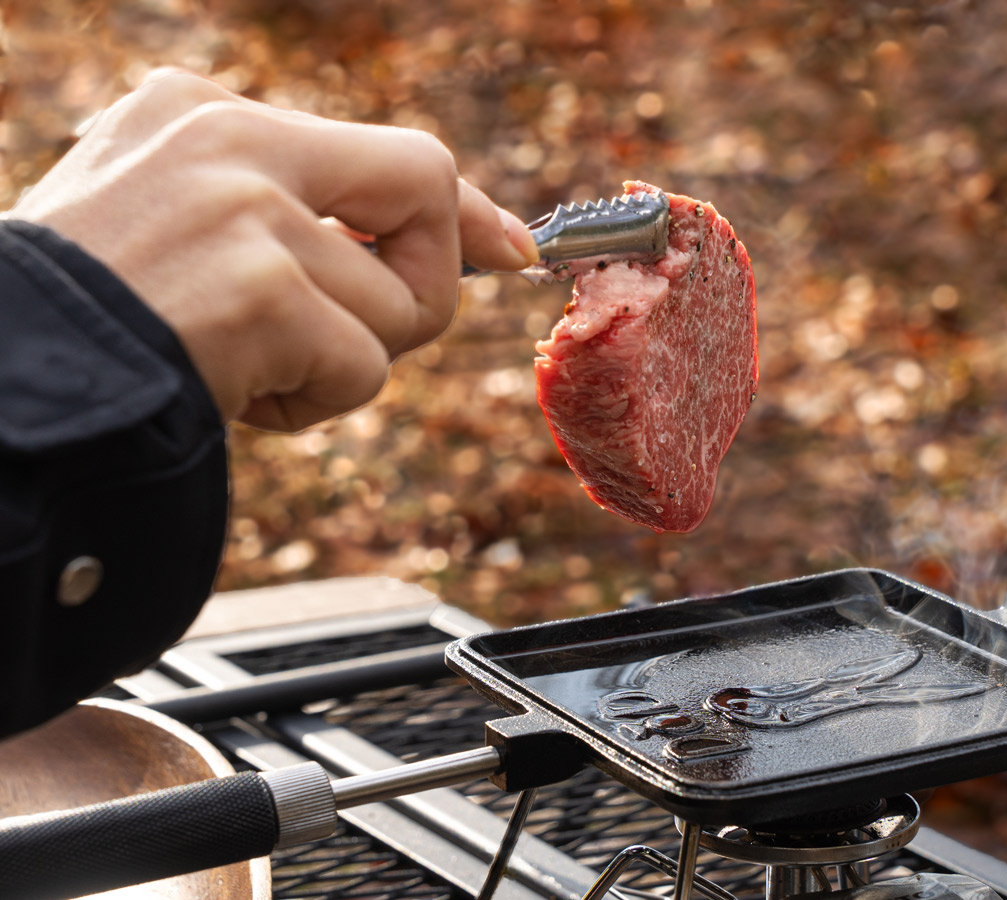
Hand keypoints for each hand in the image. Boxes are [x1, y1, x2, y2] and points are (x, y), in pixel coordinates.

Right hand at [8, 70, 537, 431]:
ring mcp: (247, 211)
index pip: (385, 150)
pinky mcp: (262, 290)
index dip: (459, 210)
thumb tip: (472, 244)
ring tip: (240, 364)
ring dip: (337, 362)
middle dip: (424, 280)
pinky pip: (361, 368)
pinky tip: (230, 392)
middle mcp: (228, 140)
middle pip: (424, 186)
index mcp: (199, 113)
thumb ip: (305, 222)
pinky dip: (311, 403)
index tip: (509, 247)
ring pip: (394, 308)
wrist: (1, 390)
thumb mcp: (186, 233)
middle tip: (364, 332)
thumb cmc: (95, 326)